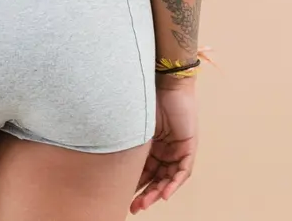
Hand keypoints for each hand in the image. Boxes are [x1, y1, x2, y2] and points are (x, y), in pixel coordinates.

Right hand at [130, 78, 197, 212]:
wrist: (164, 82)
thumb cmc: (145, 98)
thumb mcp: (134, 126)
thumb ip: (127, 142)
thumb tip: (102, 155)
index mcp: (152, 145)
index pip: (144, 171)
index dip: (135, 185)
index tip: (124, 197)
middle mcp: (165, 149)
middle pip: (156, 178)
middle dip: (146, 194)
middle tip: (134, 207)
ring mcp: (177, 148)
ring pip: (168, 178)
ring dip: (158, 193)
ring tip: (145, 204)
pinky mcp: (189, 146)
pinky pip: (183, 171)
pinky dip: (173, 183)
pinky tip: (164, 194)